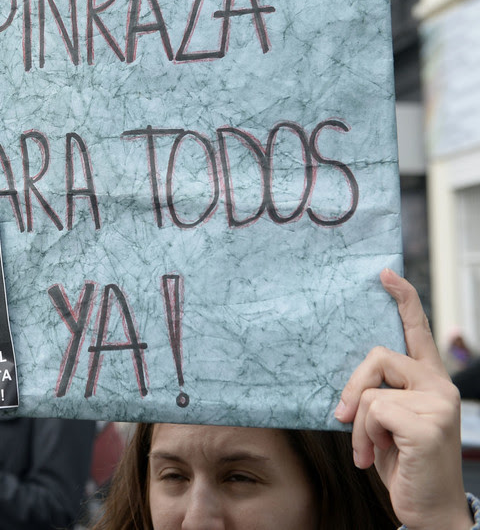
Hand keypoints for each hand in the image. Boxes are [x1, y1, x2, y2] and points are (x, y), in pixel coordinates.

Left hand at [336, 269, 471, 529]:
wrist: (429, 509)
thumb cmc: (404, 463)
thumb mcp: (386, 423)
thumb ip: (379, 394)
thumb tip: (350, 383)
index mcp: (429, 381)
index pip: (418, 332)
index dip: (403, 300)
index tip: (385, 274)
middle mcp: (439, 386)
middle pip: (377, 356)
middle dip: (352, 387)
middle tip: (341, 417)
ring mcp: (438, 403)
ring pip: (370, 391)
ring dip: (357, 424)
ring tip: (368, 449)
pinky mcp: (428, 423)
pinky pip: (371, 411)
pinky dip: (364, 435)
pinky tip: (379, 454)